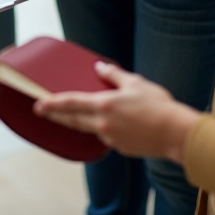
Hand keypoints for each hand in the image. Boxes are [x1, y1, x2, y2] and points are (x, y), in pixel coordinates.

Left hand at [34, 62, 200, 163]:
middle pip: (72, 120)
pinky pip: (106, 136)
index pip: (71, 103)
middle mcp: (102, 124)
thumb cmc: (158, 105)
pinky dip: (102, 128)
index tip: (39, 104)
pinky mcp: (119, 147)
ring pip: (89, 128)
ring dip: (80, 122)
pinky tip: (110, 123)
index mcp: (104, 105)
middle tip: (43, 112)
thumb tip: (100, 67)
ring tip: (73, 114)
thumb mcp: (136, 83)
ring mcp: (110, 138)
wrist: (176, 133)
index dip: (52, 104)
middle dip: (56, 116)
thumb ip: (114, 75)